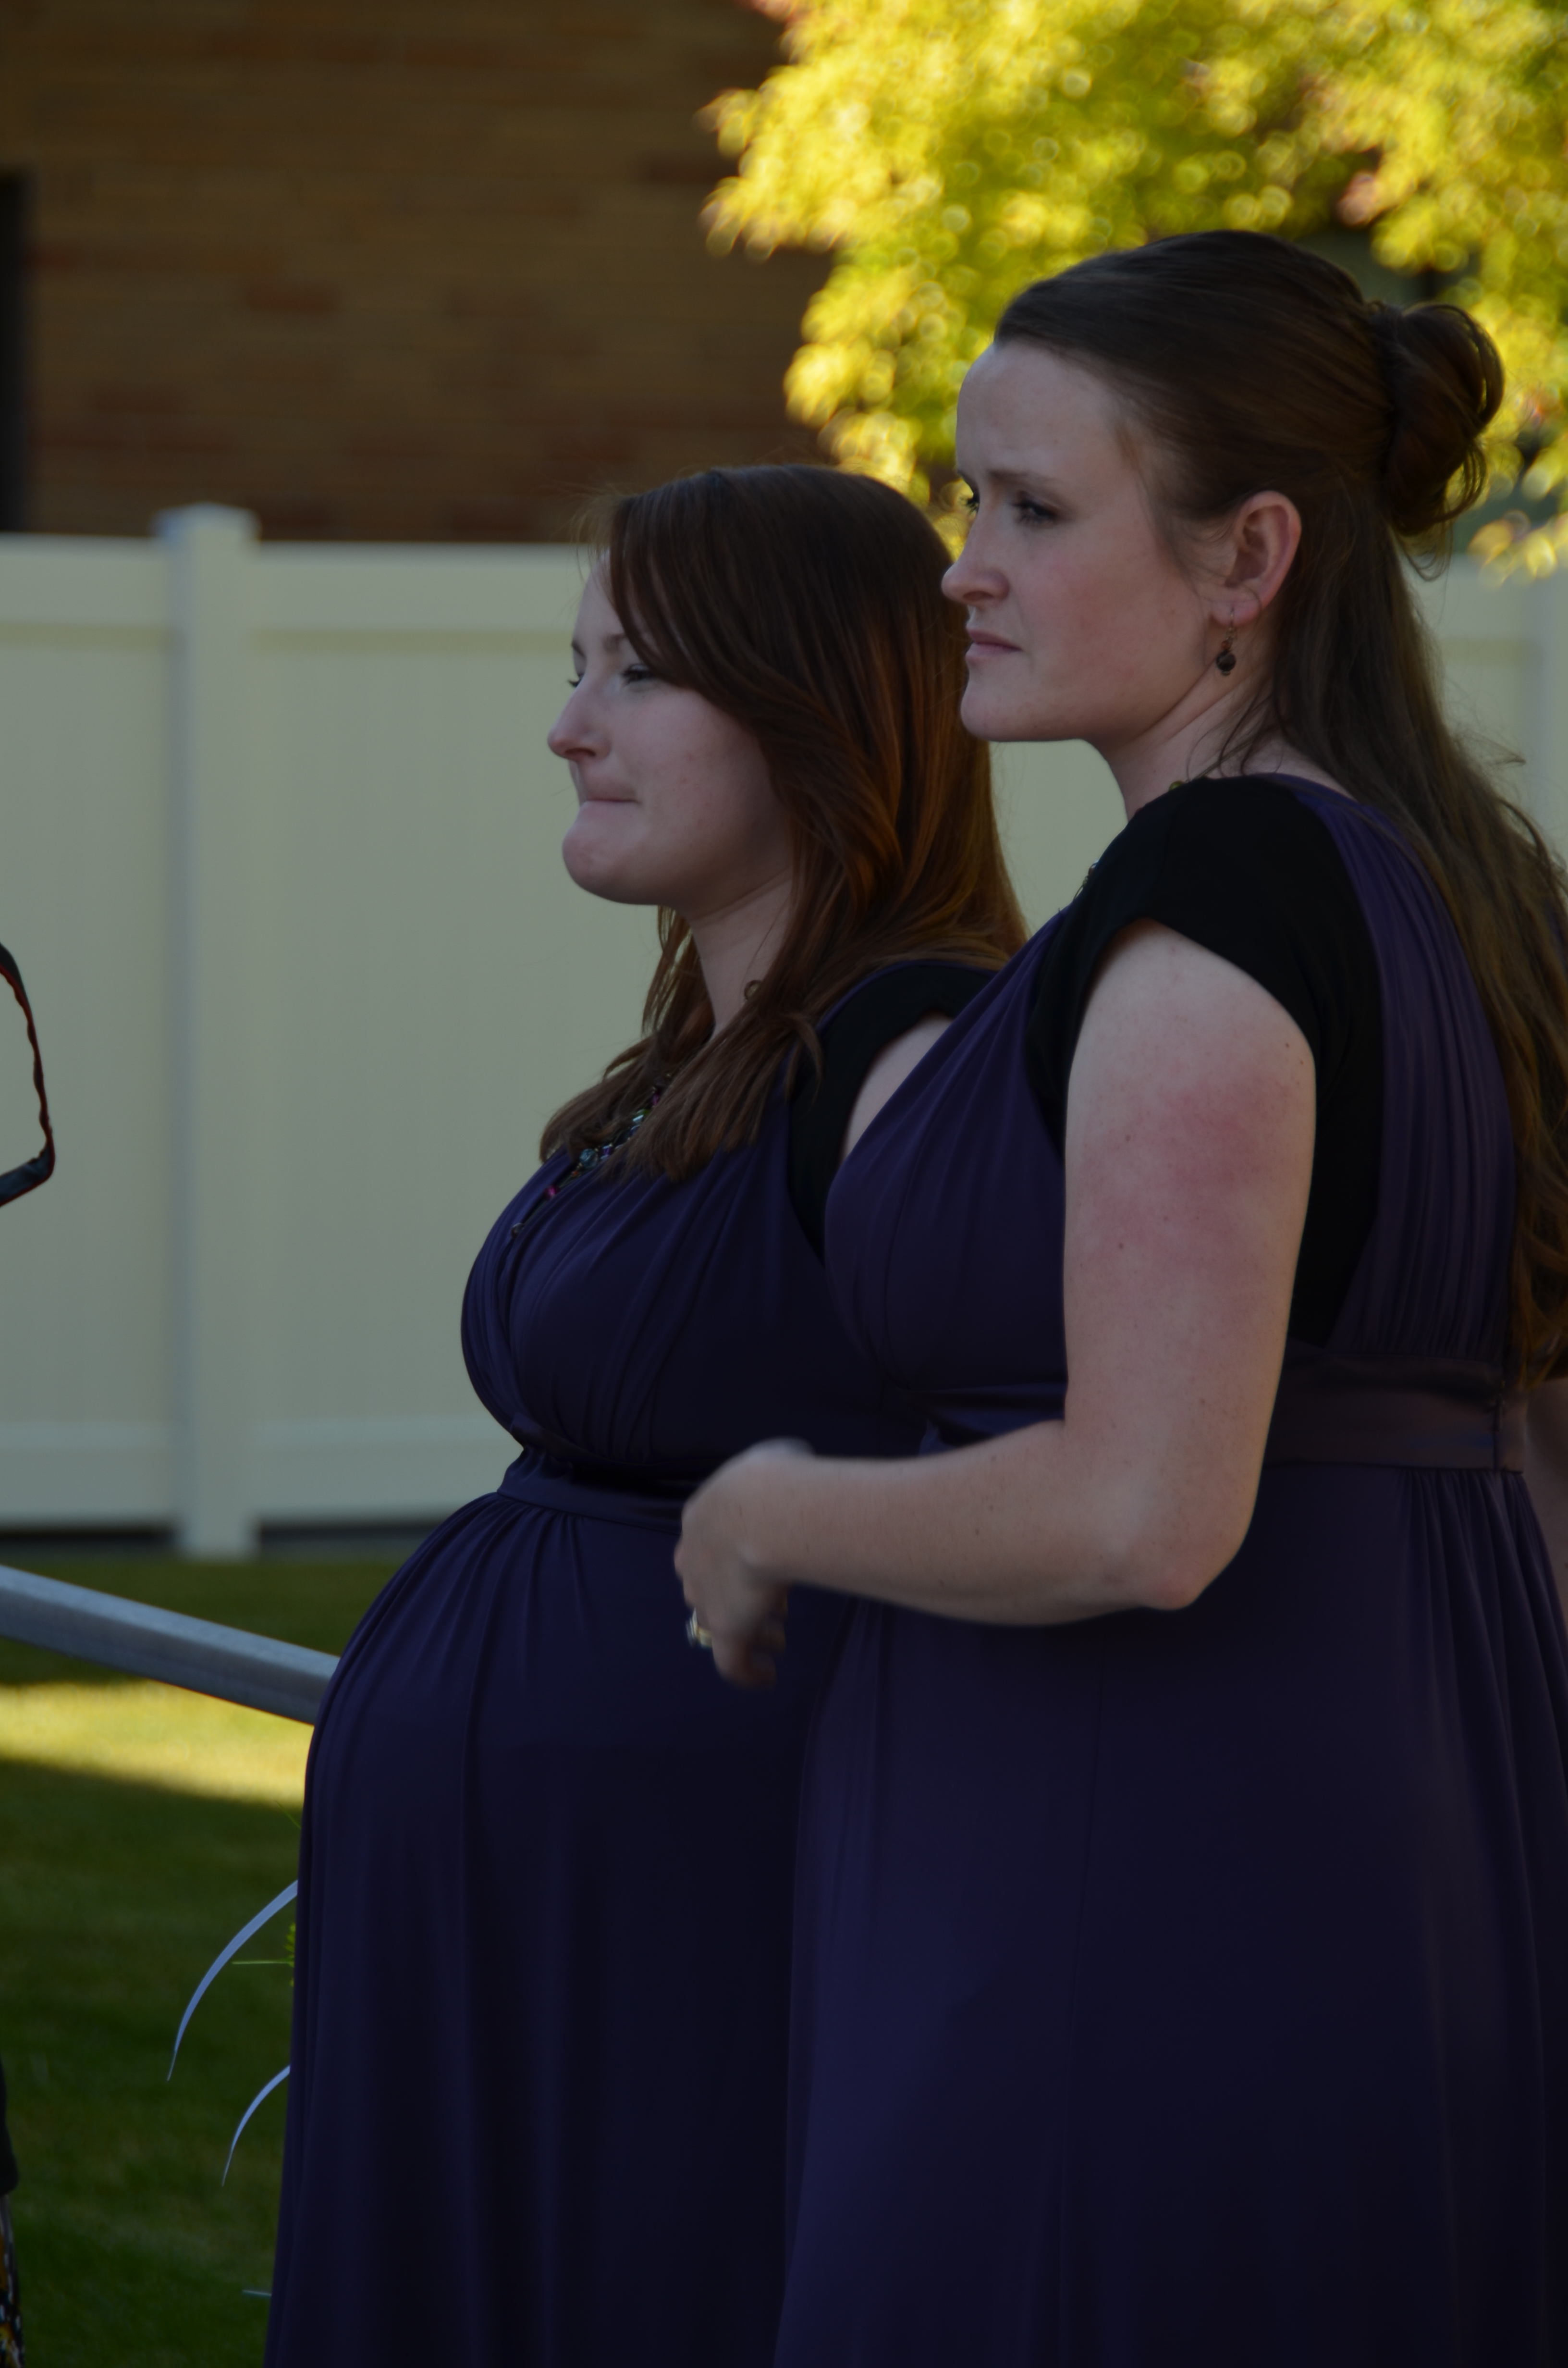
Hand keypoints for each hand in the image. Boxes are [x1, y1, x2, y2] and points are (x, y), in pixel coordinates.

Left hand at [676, 1439, 812, 1687]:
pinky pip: (732, 1663)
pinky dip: (748, 1672)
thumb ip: (779, 1467)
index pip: (708, 1542)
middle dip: (735, 1593)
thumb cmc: (776, 1479)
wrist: (767, 1512)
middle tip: (772, 1599)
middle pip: (705, 1584)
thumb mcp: (775, 1457)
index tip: (767, 1556)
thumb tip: (795, 1465)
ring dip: (749, 1630)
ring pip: (717, 1623)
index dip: (736, 1553)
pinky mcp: (727, 1631)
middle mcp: (693, 1561)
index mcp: (700, 1517)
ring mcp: (707, 1599)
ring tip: (777, 1639)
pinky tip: (766, 1676)